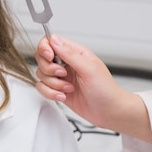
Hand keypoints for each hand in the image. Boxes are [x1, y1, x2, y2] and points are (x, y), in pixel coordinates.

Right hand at [34, 34, 150, 139]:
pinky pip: (42, 88)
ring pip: (41, 75)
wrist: (109, 112)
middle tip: (64, 74)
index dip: (45, 48)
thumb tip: (54, 39)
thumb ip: (70, 54)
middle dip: (49, 69)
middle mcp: (66, 63)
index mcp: (75, 53)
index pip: (50, 42)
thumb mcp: (89, 68)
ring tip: (69, 88)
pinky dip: (51, 94)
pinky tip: (64, 96)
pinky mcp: (57, 90)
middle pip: (42, 58)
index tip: (50, 57)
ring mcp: (61, 77)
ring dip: (53, 84)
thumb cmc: (106, 90)